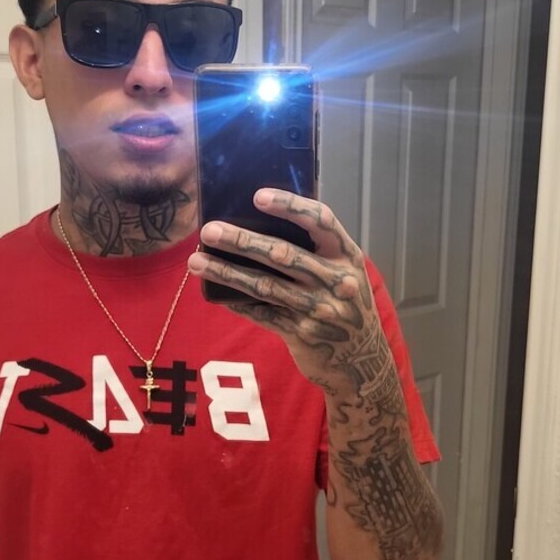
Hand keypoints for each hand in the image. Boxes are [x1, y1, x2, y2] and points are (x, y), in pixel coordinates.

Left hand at [187, 190, 391, 397]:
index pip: (321, 221)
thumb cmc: (346, 307)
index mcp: (348, 257)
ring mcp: (318, 309)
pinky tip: (214, 292)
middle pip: (282, 253)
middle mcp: (336, 281)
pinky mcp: (301, 333)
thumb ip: (318, 252)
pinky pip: (261, 313)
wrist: (362, 362)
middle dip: (241, 240)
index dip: (290, 206)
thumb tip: (262, 224)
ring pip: (264, 285)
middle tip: (209, 231)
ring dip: (226, 271)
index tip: (258, 196)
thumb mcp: (346, 274)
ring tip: (196, 261)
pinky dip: (236, 302)